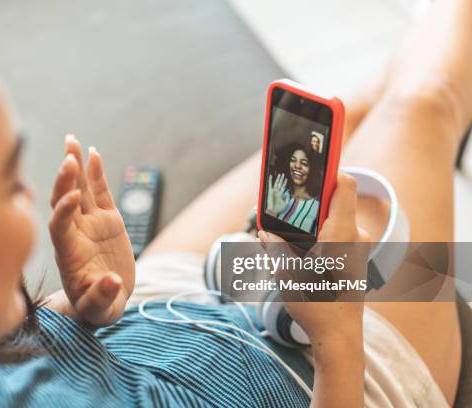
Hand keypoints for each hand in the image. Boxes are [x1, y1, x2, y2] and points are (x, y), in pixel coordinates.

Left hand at [48, 135, 134, 327]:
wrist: (106, 299)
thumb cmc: (97, 307)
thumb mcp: (99, 309)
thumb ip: (102, 297)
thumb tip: (112, 282)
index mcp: (69, 254)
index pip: (60, 226)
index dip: (64, 210)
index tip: (73, 197)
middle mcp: (75, 233)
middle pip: (64, 201)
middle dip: (65, 180)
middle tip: (69, 157)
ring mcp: (90, 224)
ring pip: (80, 190)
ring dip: (75, 167)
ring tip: (73, 142)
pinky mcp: (107, 220)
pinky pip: (100, 193)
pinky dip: (96, 174)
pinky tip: (93, 153)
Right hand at [260, 172, 369, 346]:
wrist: (339, 337)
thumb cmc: (316, 304)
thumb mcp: (286, 273)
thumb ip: (275, 245)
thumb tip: (265, 231)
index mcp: (340, 233)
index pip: (344, 184)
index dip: (328, 169)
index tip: (308, 164)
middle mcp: (354, 235)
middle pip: (335, 200)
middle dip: (310, 197)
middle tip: (286, 201)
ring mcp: (357, 247)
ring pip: (334, 217)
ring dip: (313, 217)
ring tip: (289, 229)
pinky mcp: (354, 257)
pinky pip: (338, 232)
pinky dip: (320, 231)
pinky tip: (301, 246)